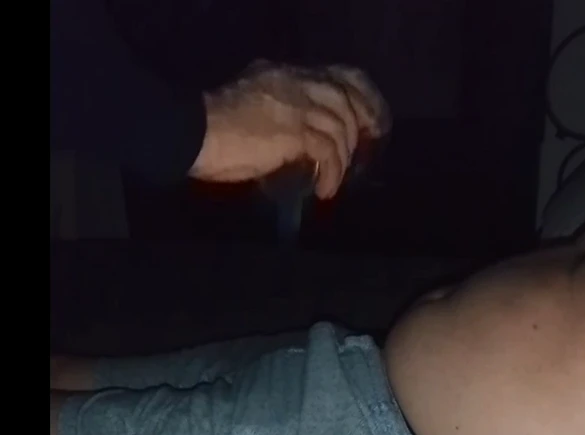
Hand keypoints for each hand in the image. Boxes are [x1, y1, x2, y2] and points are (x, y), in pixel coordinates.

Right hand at [189, 61, 390, 198]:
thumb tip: (297, 141)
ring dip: (342, 158)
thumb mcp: (251, 110)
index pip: (334, 75)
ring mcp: (296, 104)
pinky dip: (332, 173)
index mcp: (283, 74)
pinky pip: (328, 151)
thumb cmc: (213, 131)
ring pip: (340, 125)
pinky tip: (325, 189)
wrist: (194, 133)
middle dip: (364, 120)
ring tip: (333, 180)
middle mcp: (295, 82)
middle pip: (345, 95)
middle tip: (369, 146)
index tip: (367, 117)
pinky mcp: (295, 130)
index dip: (358, 94)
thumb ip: (277, 115)